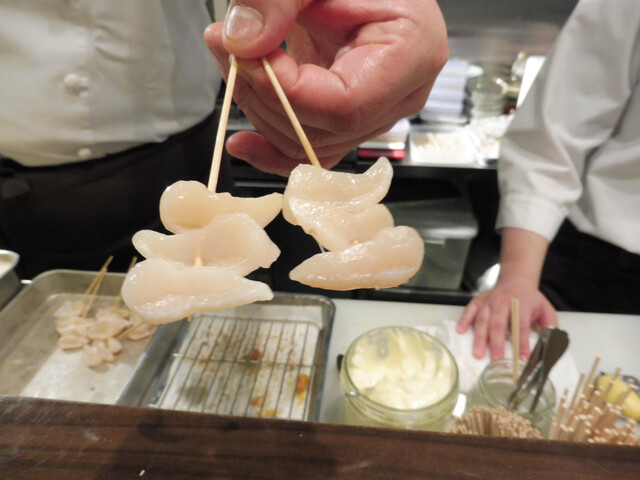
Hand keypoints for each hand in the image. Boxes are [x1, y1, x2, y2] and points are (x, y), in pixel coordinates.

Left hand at [204, 0, 447, 175]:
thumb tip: (242, 42)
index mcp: (412, 54)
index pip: (344, 105)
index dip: (284, 90)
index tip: (244, 52)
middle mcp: (400, 95)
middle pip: (322, 131)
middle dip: (261, 94)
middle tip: (226, 44)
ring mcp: (376, 112)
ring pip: (308, 145)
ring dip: (258, 108)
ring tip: (232, 57)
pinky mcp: (350, 118)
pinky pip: (311, 150)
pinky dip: (272, 149)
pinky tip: (242, 143)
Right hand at [456, 279, 557, 360]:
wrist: (516, 279)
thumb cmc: (530, 299)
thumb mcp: (546, 309)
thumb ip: (550, 326)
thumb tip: (552, 344)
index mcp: (521, 305)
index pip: (521, 326)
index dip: (522, 342)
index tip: (522, 357)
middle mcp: (503, 303)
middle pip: (499, 324)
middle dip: (496, 343)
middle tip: (496, 359)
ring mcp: (489, 301)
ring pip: (482, 320)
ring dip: (480, 337)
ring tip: (478, 353)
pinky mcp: (478, 300)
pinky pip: (469, 310)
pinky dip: (464, 320)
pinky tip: (460, 331)